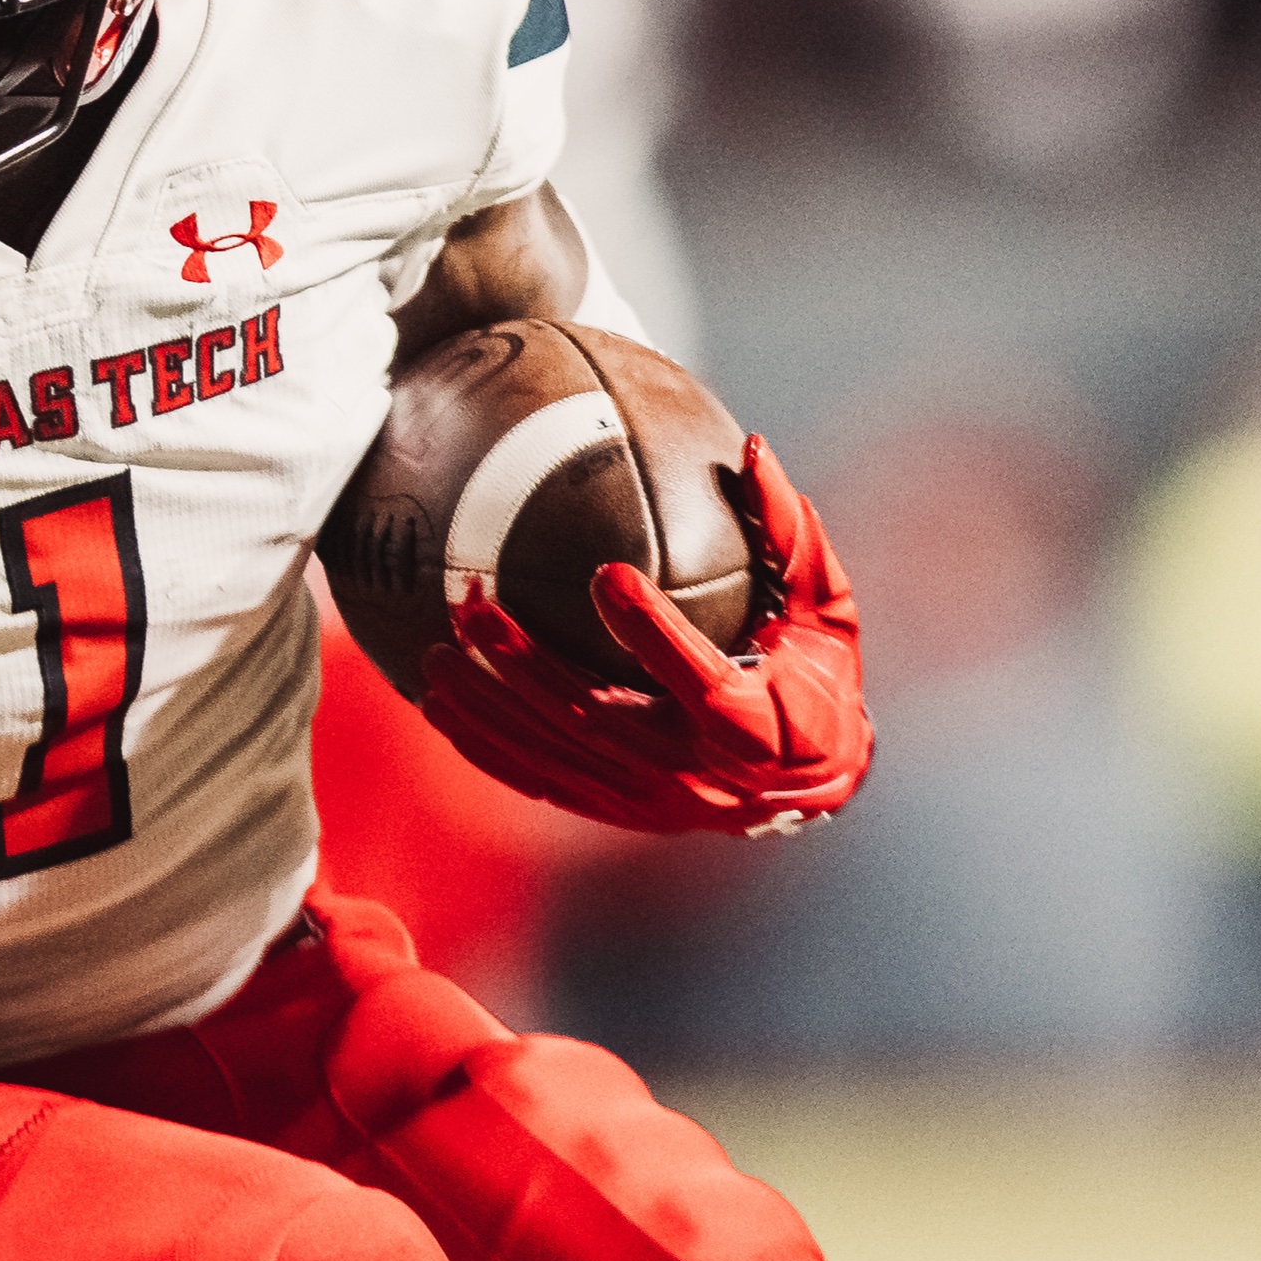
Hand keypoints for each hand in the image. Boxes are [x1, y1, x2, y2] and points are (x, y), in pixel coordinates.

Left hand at [414, 433, 873, 836]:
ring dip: (492, 707)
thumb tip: (751, 449)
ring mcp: (652, 801)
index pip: (699, 678)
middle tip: (475, 609)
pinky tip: (439, 708)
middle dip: (530, 667)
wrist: (816, 780)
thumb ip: (789, 535)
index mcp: (754, 723)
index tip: (608, 572)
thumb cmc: (820, 673)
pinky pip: (542, 783)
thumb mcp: (824, 607)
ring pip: (557, 756)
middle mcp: (697, 773)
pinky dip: (488, 749)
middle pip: (601, 721)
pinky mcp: (620, 812)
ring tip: (436, 654)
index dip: (653, 632)